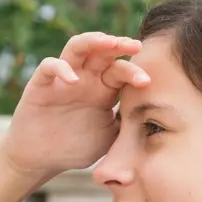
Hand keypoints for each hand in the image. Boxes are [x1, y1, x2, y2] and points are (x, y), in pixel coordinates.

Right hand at [0, 33, 147, 180]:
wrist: (43, 159)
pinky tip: (73, 78)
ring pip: (78, 48)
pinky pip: (49, 65)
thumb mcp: (111, 136)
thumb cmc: (77, 146)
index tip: (147, 81)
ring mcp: (63, 79)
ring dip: (94, 41)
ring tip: (109, 43)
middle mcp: (86, 78)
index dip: (135, 72)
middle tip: (136, 46)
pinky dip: (61, 68)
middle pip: (104, 51)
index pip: (122, 71)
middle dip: (120, 45)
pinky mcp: (40, 84)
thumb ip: (129, 123)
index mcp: (104, 89)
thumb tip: (161, 119)